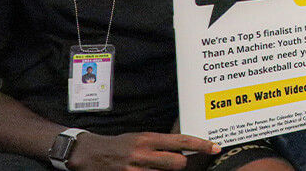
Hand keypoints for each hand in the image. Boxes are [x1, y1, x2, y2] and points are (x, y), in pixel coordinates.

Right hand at [68, 131, 220, 169]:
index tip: (215, 147)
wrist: (89, 153)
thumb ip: (161, 144)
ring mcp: (133, 170)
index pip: (181, 140)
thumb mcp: (141, 138)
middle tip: (175, 164)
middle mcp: (142, 153)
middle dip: (181, 165)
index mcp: (148, 138)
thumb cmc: (120, 145)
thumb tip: (184, 148)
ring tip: (156, 167)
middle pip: (178, 163)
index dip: (201, 144)